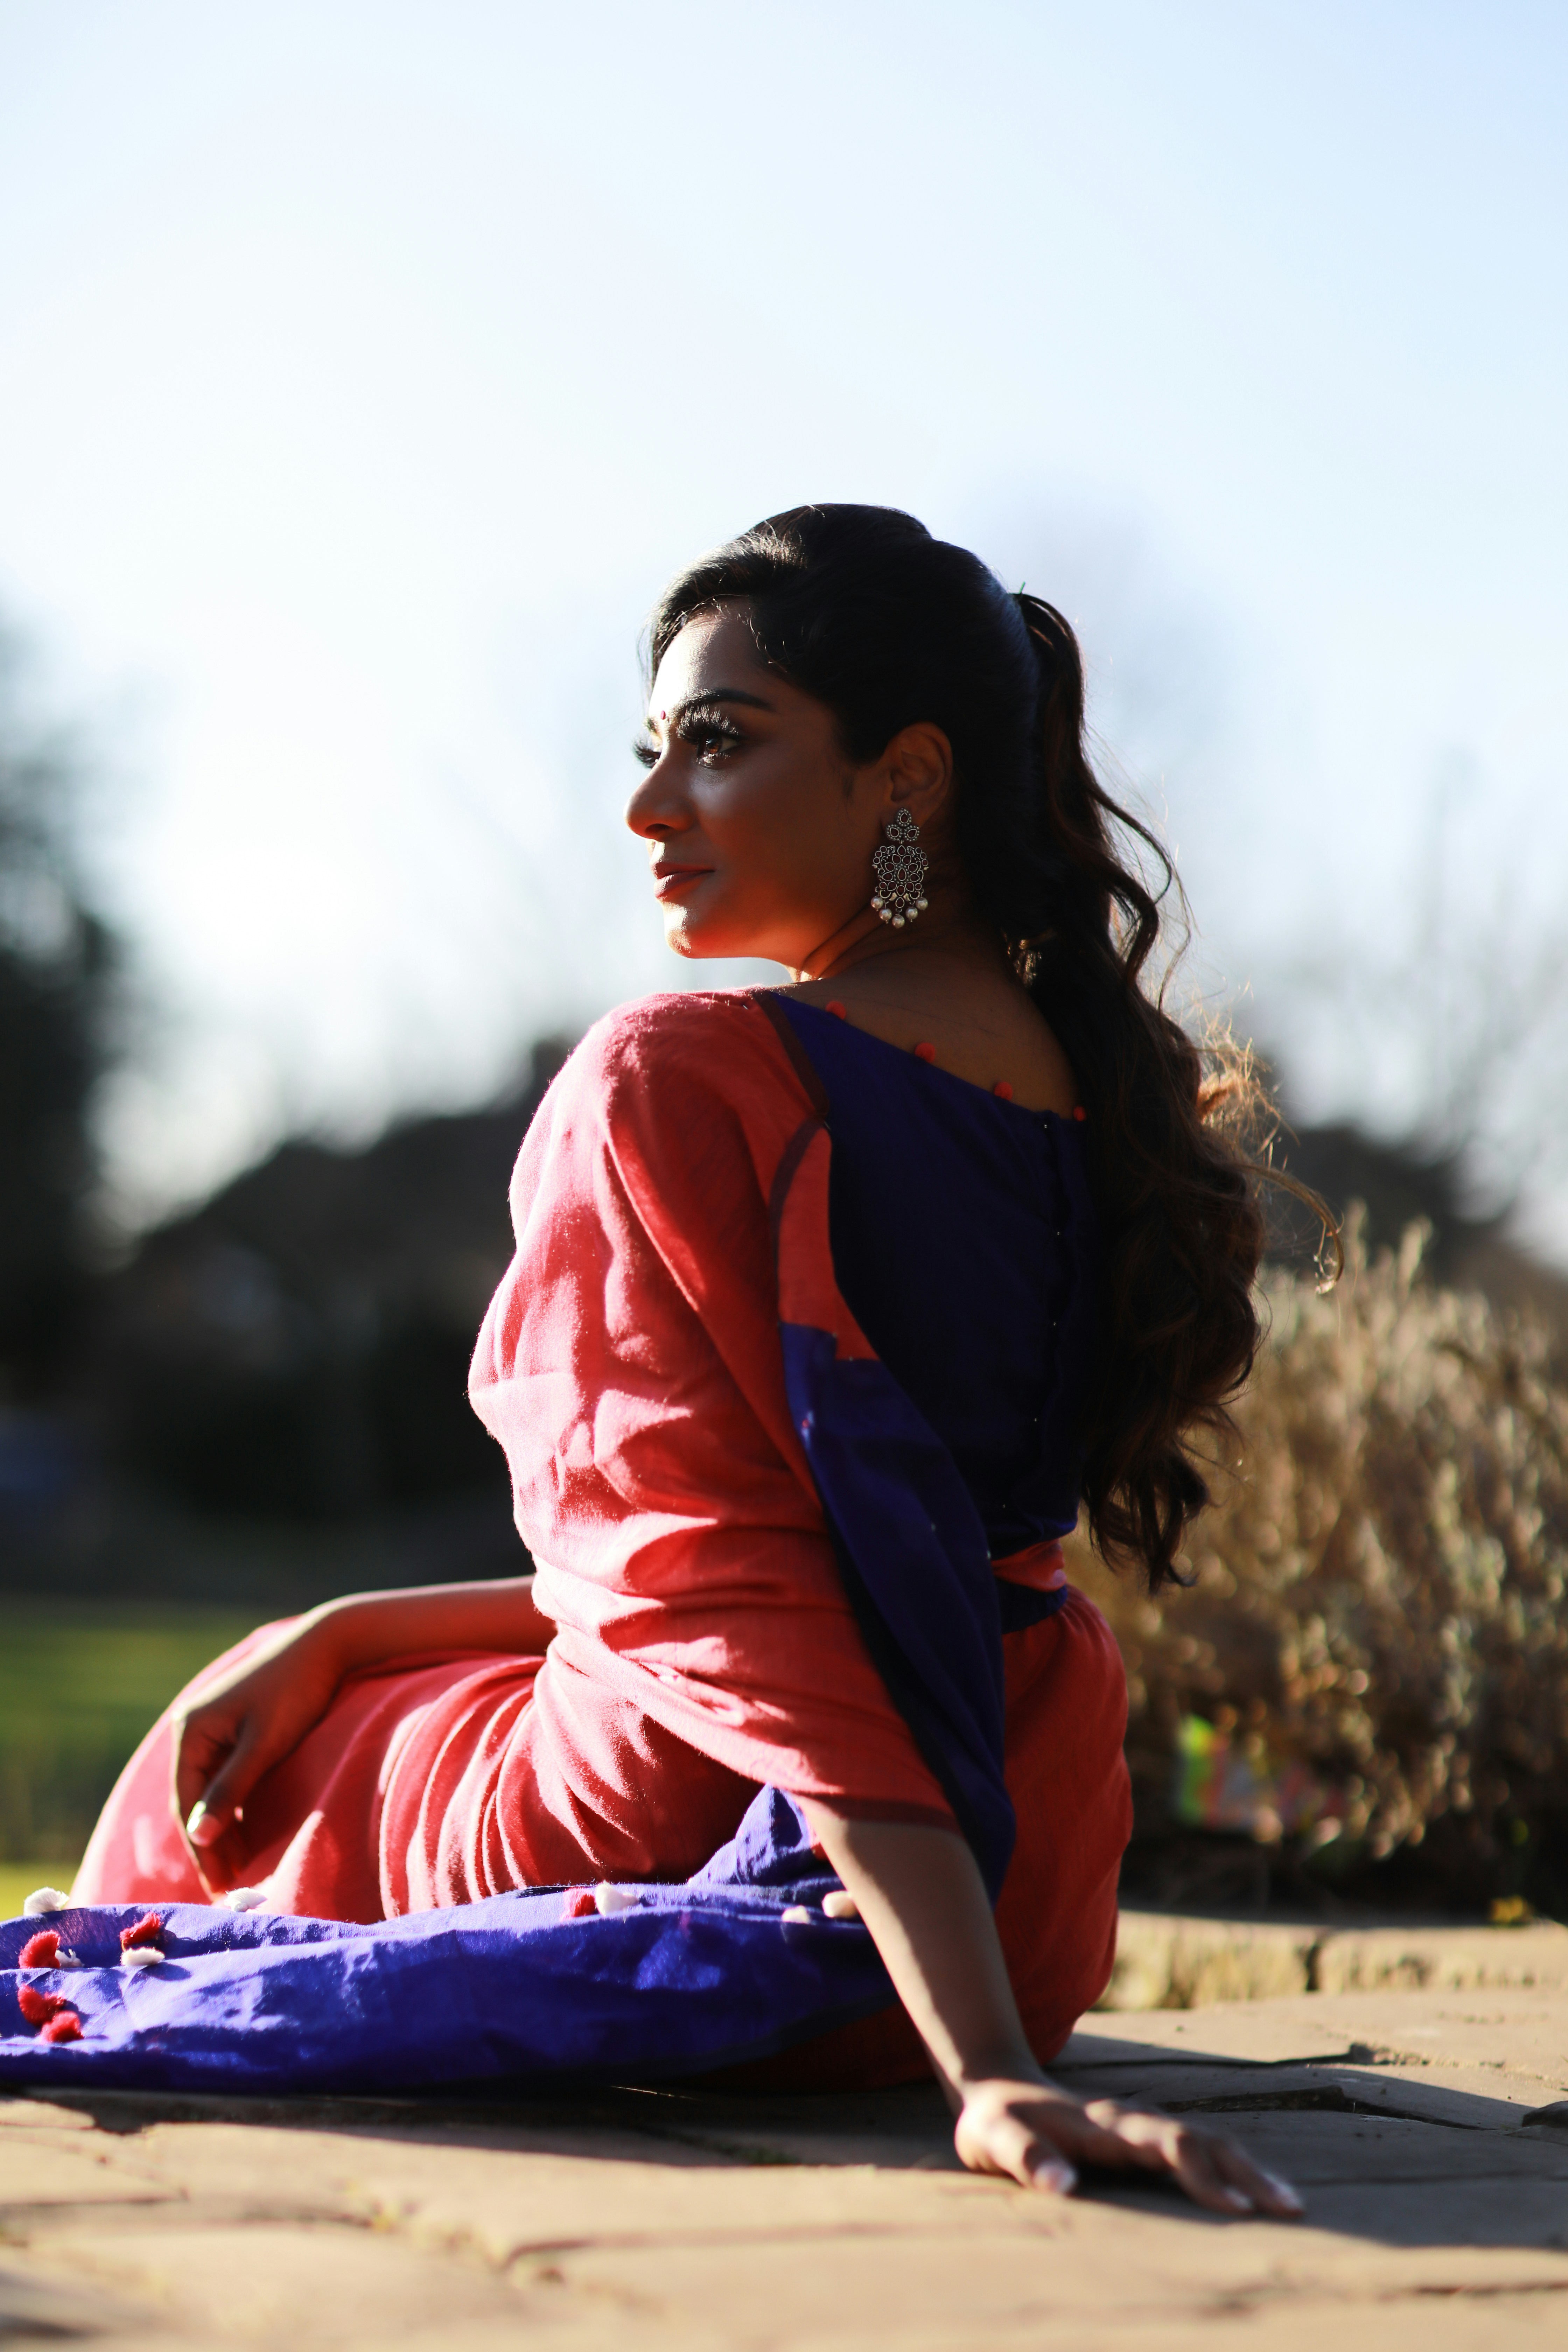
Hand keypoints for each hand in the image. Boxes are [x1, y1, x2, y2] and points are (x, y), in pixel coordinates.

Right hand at [169, 1612, 343, 1892]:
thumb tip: (198, 1837)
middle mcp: (193, 1728)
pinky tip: (247, 1834)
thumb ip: (231, 1790)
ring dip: (223, 1828)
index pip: (188, 1801)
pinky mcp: (235, 1728)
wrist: (326, 1646)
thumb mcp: (263, 1745)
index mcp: (191, 1730)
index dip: (202, 1846)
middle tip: (226, 1887)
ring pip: (212, 1790)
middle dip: (210, 1843)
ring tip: (238, 1869)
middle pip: (195, 1799)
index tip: (218, 1884)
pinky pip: (226, 1777)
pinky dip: (235, 1806)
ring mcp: (213, 1727)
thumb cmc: (295, 1693)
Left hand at [954, 2076, 1304, 2217]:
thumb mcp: (994, 2140)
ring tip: (1290, 2203)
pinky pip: (1197, 2150)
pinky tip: (1254, 2192)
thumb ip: (1025, 2159)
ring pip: (1207, 2140)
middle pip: (1202, 2140)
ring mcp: (1140, 2127)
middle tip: (1292, 2209)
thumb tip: (1063, 2186)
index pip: (1166, 2146)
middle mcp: (1131, 2121)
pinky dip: (1230, 2168)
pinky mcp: (1142, 2138)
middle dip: (1247, 2173)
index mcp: (1105, 2125)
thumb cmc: (994, 2123)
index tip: (1237, 2209)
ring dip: (1247, 2169)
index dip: (1202, 2175)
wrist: (995, 2088)